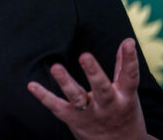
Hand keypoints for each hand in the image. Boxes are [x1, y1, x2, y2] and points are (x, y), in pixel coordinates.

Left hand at [27, 38, 147, 139]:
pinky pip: (57, 108)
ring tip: (56, 68)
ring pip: (77, 99)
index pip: (129, 77)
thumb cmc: (123, 114)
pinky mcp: (74, 121)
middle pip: (102, 89)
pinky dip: (44, 97)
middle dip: (94, 73)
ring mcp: (90, 115)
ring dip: (66, 83)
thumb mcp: (128, 94)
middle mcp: (108, 106)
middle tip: (85, 56)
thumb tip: (128, 41)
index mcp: (124, 97)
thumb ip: (124, 68)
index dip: (130, 60)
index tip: (128, 43)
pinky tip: (32, 86)